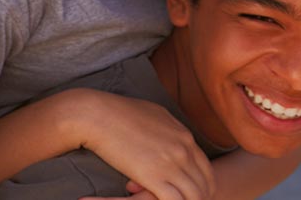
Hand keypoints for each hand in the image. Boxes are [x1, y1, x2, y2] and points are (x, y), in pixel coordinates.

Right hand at [64, 89, 212, 199]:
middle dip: (199, 197)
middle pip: (205, 184)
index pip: (205, 167)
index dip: (201, 183)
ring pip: (194, 196)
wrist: (95, 114)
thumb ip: (166, 127)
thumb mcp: (151, 112)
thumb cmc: (115, 110)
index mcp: (183, 135)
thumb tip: (167, 132)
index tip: (191, 191)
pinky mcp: (154, 176)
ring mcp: (171, 164)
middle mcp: (183, 150)